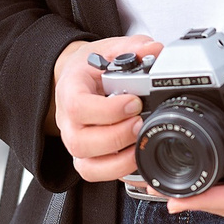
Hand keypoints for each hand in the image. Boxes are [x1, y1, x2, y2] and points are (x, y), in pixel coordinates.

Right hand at [49, 33, 161, 182]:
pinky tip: (140, 160)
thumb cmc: (92, 67)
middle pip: (81, 142)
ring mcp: (77, 143)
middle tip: (140, 124)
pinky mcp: (89, 158)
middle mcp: (69, 123)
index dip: (107, 110)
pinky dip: (120, 173)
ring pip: (88, 166)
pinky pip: (98, 175)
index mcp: (70, 92)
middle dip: (117, 137)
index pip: (78, 107)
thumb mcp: (109, 49)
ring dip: (119, 161)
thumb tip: (155, 50)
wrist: (79, 79)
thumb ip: (133, 47)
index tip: (134, 102)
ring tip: (141, 144)